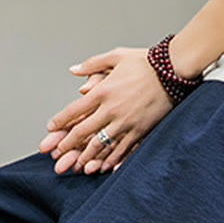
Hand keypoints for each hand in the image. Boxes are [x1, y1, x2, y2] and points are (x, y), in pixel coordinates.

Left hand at [43, 46, 173, 173]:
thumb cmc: (145, 62)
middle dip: (68, 144)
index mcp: (103, 91)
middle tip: (58, 153)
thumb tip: (73, 71)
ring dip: (87, 156)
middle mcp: (111, 109)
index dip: (60, 121)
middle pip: (83, 131)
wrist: (173, 69)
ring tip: (78, 164)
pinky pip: (122, 149)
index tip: (50, 129)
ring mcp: (125, 122)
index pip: (74, 110)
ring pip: (100, 144)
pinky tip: (103, 166)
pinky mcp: (139, 130)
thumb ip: (92, 64)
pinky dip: (111, 160)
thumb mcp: (116, 55)